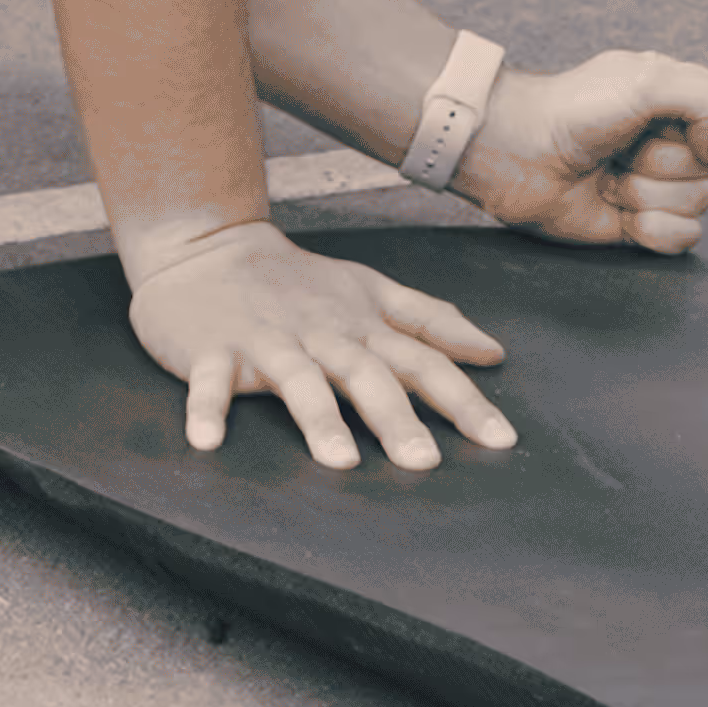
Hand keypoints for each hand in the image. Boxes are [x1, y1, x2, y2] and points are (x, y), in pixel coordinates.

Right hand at [127, 221, 515, 470]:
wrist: (208, 244)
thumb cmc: (298, 281)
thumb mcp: (371, 291)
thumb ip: (430, 321)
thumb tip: (493, 352)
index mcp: (361, 326)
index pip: (422, 362)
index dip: (463, 398)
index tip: (500, 440)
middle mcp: (321, 334)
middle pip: (365, 374)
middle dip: (396, 417)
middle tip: (424, 462)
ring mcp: (266, 341)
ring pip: (297, 380)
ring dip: (319, 418)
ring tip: (340, 460)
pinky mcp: (211, 349)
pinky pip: (209, 381)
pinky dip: (207, 410)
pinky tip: (207, 442)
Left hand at [457, 48, 707, 252]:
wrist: (520, 153)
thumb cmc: (575, 109)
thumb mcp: (645, 80)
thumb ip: (706, 96)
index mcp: (671, 100)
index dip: (693, 131)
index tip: (650, 122)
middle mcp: (667, 141)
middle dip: (660, 165)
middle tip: (617, 151)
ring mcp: (654, 185)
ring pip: (699, 205)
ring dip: (647, 195)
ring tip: (608, 179)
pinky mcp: (640, 224)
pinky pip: (684, 239)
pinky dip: (653, 230)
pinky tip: (621, 216)